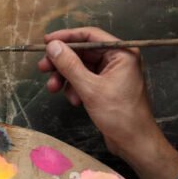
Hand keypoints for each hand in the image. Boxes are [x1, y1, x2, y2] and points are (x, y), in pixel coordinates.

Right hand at [37, 27, 158, 162]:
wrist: (135, 143)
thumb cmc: (119, 115)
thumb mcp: (90, 89)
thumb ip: (69, 65)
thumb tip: (53, 46)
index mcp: (121, 53)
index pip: (90, 35)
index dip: (66, 37)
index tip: (46, 42)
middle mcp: (118, 59)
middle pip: (83, 52)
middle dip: (62, 62)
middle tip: (42, 68)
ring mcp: (112, 73)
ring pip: (81, 67)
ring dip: (66, 77)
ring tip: (53, 89)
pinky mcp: (107, 87)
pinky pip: (86, 80)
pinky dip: (76, 88)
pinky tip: (74, 100)